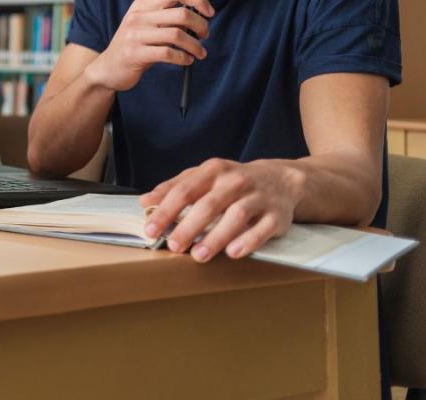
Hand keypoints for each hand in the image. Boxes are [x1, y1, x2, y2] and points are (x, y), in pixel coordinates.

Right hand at [84, 0, 213, 92]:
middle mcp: (138, 17)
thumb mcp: (146, 24)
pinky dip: (183, 58)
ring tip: (199, 53)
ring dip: (195, 46)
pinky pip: (168, 53)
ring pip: (177, 35)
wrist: (108, 68)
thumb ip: (166, 16)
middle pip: (181, 13)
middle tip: (205, 36)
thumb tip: (199, 13)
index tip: (209, 12)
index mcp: (142, 5)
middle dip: (201, 25)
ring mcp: (134, 35)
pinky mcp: (135, 54)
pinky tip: (186, 60)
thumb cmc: (134, 46)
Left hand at [140, 158, 303, 262]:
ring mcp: (259, 197)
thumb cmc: (232, 182)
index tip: (151, 229)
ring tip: (198, 255)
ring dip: (216, 237)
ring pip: (236, 216)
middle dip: (188, 226)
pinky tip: (232, 253)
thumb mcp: (203, 177)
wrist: (280, 180)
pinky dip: (248, 241)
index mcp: (214, 170)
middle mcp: (236, 181)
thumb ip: (174, 187)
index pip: (185, 190)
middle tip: (173, 245)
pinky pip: (263, 229)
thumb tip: (145, 202)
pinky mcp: (277, 215)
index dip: (166, 210)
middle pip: (209, 204)